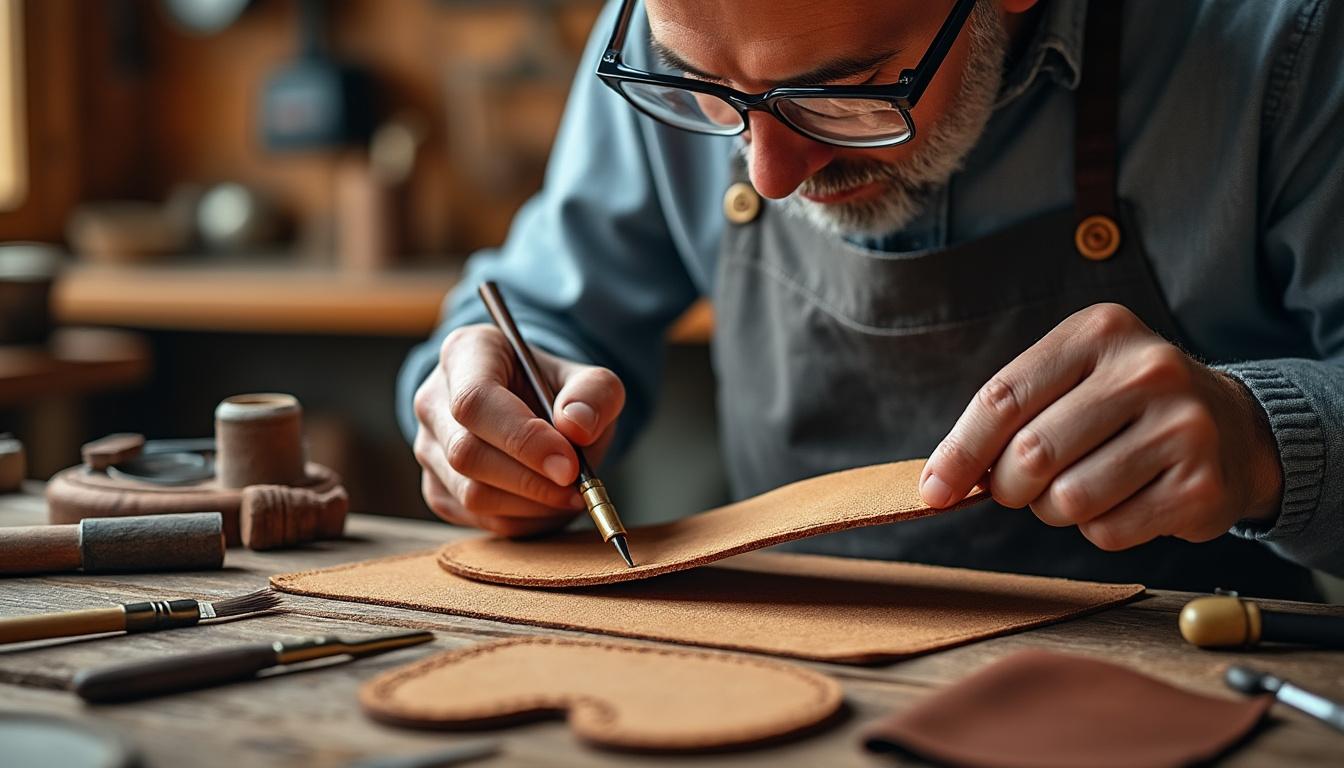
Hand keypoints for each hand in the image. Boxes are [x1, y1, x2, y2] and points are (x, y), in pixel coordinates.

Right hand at [412, 324, 624, 535]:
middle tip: (577, 485)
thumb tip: (576, 426)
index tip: (569, 464)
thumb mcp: (592, 382)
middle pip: (466, 452)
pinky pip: (476, 517)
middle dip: (530, 479)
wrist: (539, 414)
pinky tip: (547, 502)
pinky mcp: (437, 487)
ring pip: (470, 492)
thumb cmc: (560, 393)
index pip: (475, 400)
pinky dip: (521, 519)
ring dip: (530, 503)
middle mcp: (434, 399)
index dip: (522, 438)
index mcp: (466, 352)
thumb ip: (595, 394)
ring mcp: (429, 446)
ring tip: (569, 492)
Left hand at [919, 303, 1282, 550]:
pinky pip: (1108, 532)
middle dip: (1009, 486)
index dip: (959, 452)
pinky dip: (1099, 527)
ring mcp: (1182, 428)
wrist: (1231, 426)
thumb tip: (939, 480)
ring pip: (1067, 500)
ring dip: (1054, 509)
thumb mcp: (1068, 380)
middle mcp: (1146, 371)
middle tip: (1022, 486)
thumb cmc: (1121, 405)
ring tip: (1083, 484)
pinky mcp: (1201, 487)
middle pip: (1031, 455)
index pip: (1003, 398)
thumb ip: (1006, 416)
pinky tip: (1127, 498)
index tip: (934, 489)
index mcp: (1099, 332)